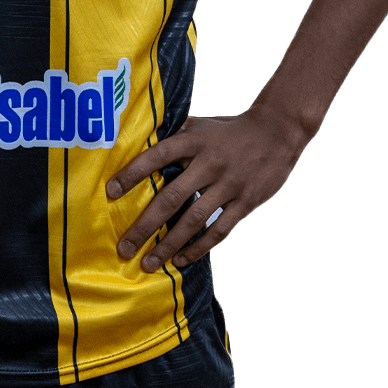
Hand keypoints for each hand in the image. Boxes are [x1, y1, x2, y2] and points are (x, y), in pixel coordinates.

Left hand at [106, 107, 308, 272]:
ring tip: (150, 263)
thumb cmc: (230, 129)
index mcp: (193, 141)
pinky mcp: (245, 202)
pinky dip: (198, 247)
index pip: (157, 156)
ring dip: (169, 244)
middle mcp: (208, 163)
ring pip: (193, 220)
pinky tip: (181, 260)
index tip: (110, 192)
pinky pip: (218, 230)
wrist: (277, 132)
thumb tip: (143, 142)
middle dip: (145, 225)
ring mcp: (228, 185)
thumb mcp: (201, 125)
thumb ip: (176, 136)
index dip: (132, 173)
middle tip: (124, 248)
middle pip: (171, 197)